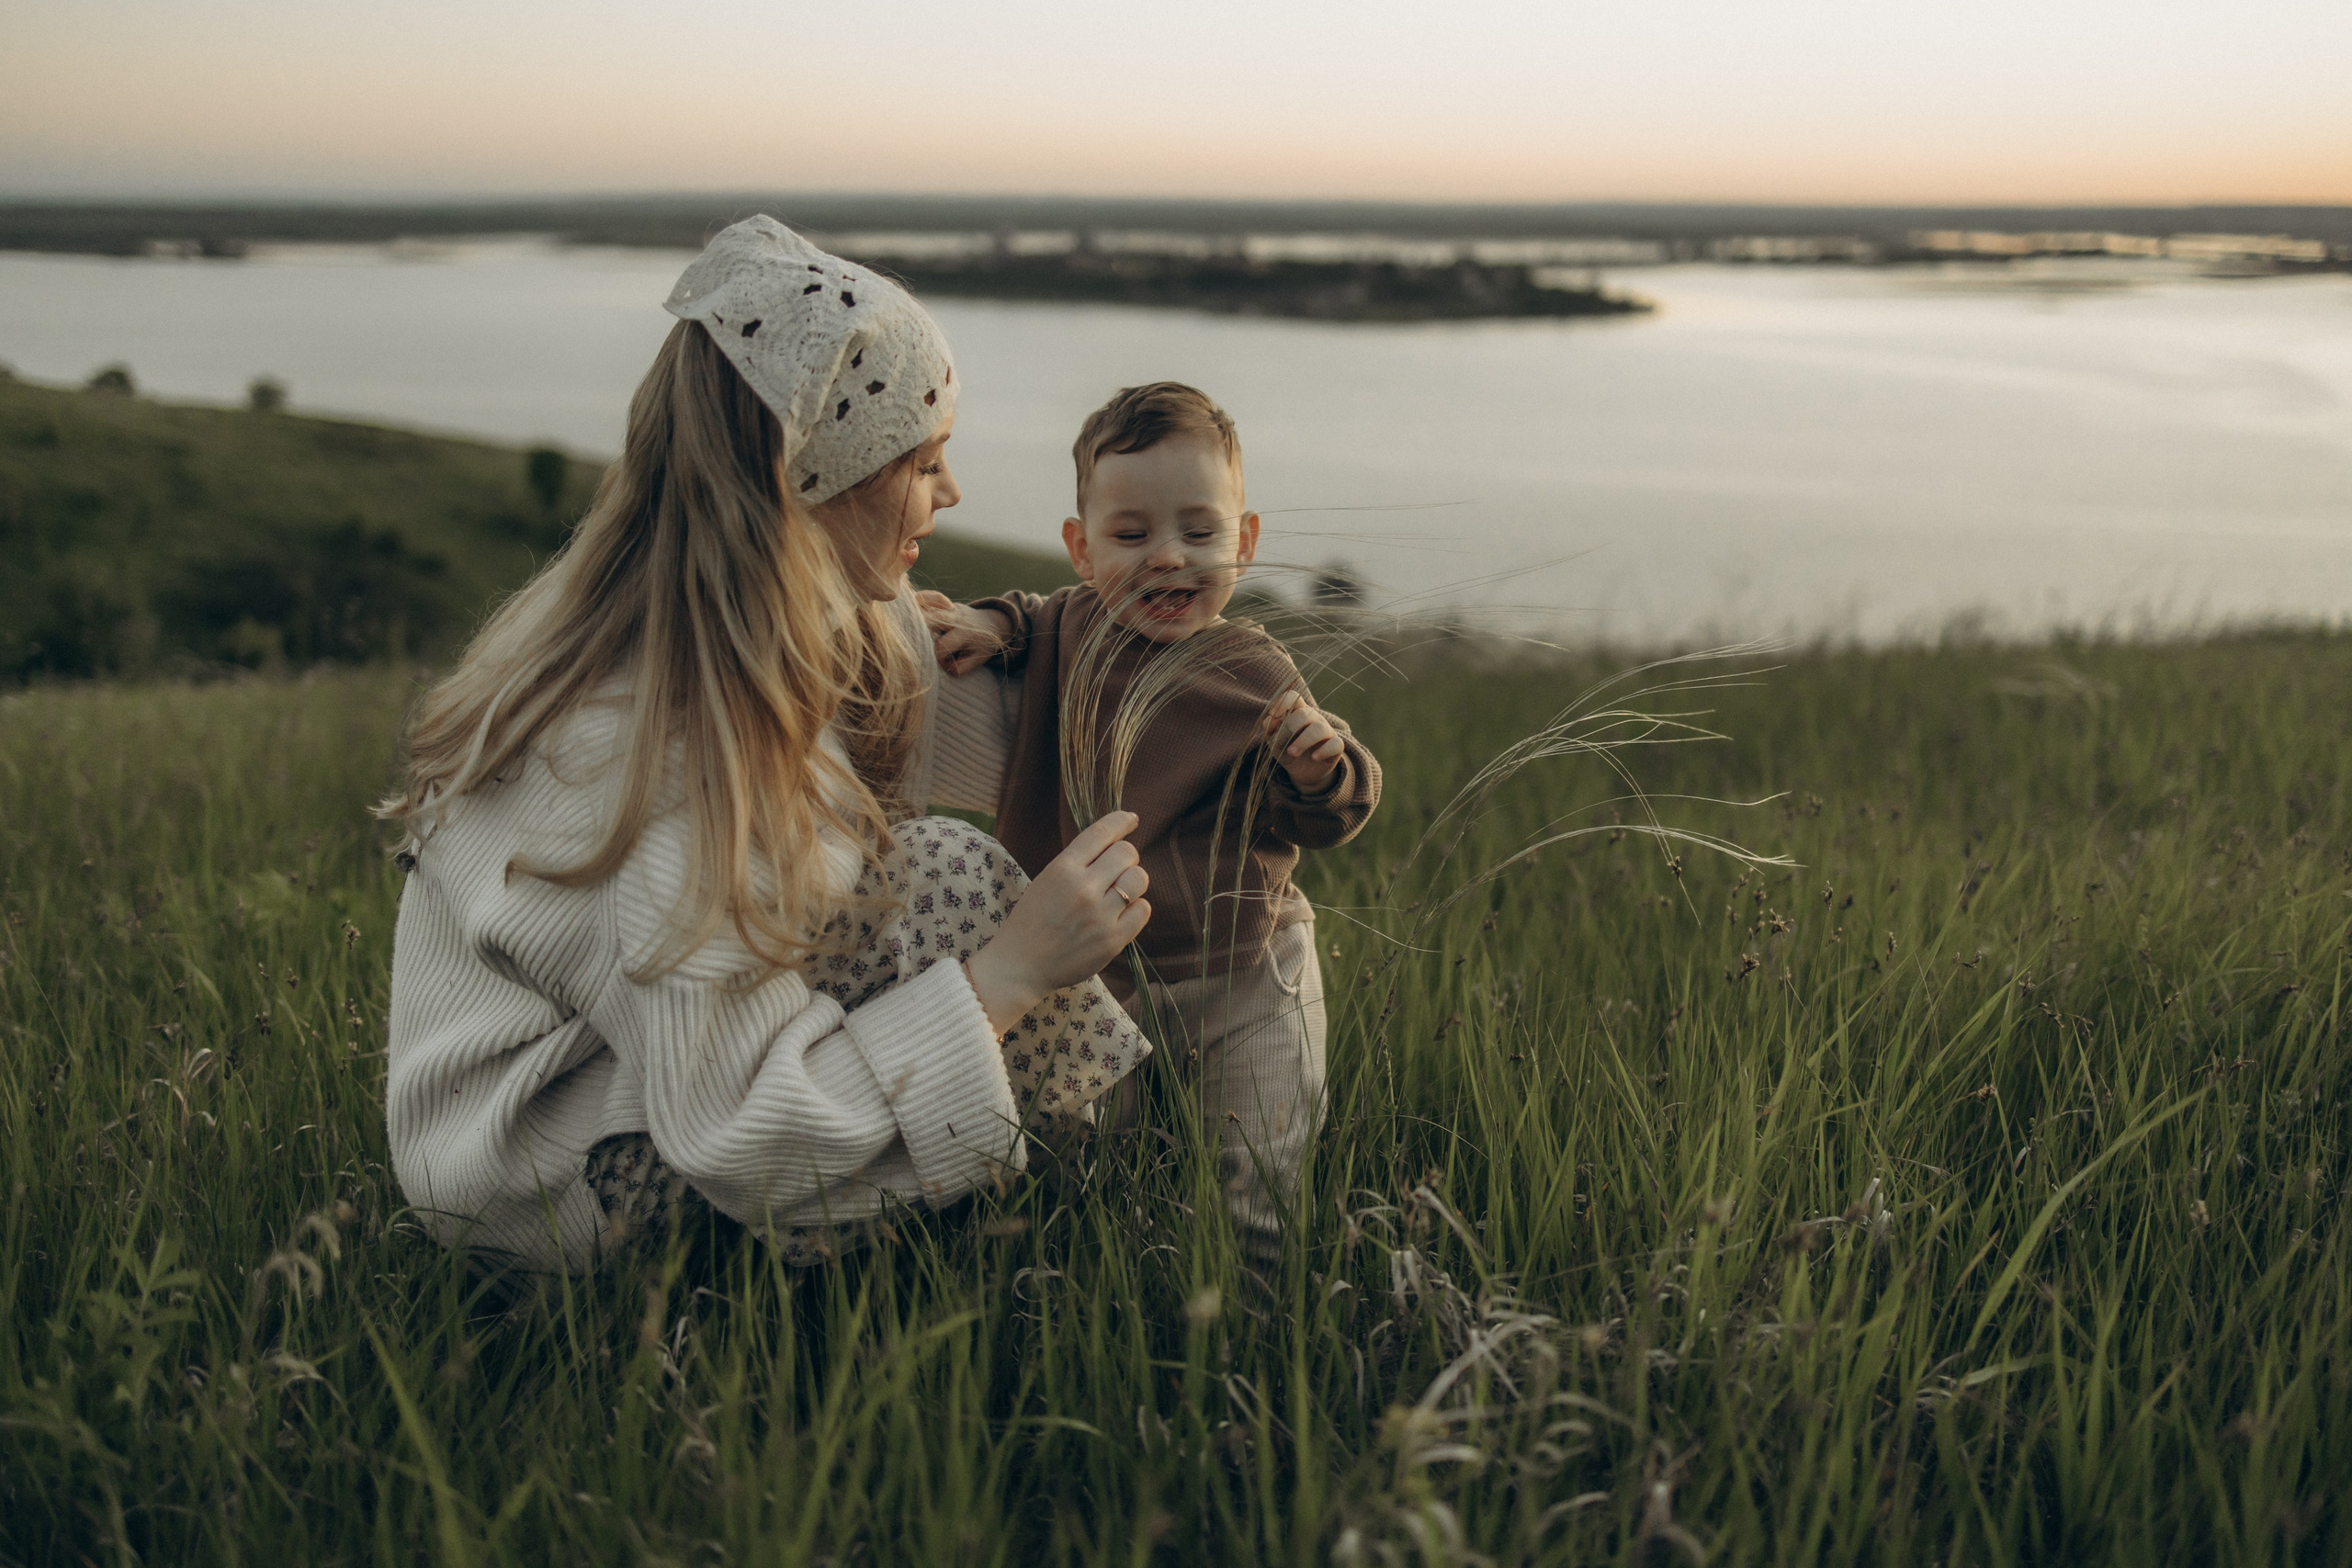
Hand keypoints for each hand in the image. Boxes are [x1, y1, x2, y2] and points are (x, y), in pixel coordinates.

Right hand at [914, 589, 1011, 676]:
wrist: (991, 623)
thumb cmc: (982, 645)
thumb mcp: (977, 660)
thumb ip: (959, 668)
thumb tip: (937, 665)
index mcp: (966, 632)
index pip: (942, 645)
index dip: (938, 657)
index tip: (943, 662)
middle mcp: (955, 617)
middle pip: (931, 620)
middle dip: (918, 632)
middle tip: (912, 642)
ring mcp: (948, 608)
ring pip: (925, 606)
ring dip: (912, 615)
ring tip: (904, 625)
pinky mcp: (941, 603)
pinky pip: (925, 597)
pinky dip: (917, 602)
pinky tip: (913, 612)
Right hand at [963, 812, 1149, 1033]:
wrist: (1021, 965)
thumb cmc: (1031, 921)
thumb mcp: (1046, 880)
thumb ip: (1078, 863)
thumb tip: (1114, 843)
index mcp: (1062, 869)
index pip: (1102, 832)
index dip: (1122, 821)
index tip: (1131, 819)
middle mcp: (1083, 889)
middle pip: (1127, 852)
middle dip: (1126, 856)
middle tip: (1117, 869)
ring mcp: (1100, 915)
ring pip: (1139, 879)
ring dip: (1133, 881)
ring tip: (1119, 892)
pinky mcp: (1113, 940)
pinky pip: (1143, 910)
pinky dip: (1137, 908)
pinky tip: (1122, 912)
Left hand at [1264, 691, 1344, 792]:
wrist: (1303, 772)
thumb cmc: (1287, 751)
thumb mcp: (1274, 742)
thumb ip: (1270, 729)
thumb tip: (1270, 720)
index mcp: (1297, 712)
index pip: (1294, 697)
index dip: (1284, 702)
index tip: (1274, 714)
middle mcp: (1314, 718)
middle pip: (1304, 714)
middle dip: (1290, 728)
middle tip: (1280, 745)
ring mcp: (1327, 731)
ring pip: (1319, 729)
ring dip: (1303, 741)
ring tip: (1292, 753)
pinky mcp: (1336, 746)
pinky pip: (1335, 744)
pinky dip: (1324, 751)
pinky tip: (1315, 758)